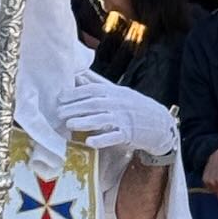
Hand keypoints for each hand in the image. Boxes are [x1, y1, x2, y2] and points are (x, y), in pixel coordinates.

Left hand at [57, 82, 176, 159]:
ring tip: (69, 124)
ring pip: (102, 118)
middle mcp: (118, 102)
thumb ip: (99, 86)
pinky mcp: (129, 134)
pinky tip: (89, 141)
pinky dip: (102, 139)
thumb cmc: (135, 107)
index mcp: (114, 91)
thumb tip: (79, 76)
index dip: (75, 93)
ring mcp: (124, 118)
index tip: (59, 97)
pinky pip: (114, 136)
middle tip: (58, 113)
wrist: (159, 122)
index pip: (92, 89)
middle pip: (94, 103)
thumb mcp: (119, 93)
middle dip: (75, 107)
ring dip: (84, 121)